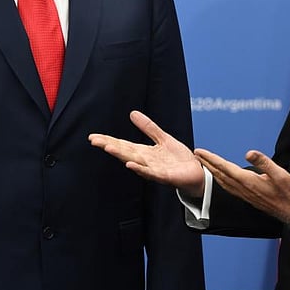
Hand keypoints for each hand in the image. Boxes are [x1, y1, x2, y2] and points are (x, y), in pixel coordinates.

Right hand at [89, 110, 204, 196]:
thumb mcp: (163, 138)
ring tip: (108, 148)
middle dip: (109, 146)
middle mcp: (145, 161)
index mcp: (144, 152)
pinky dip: (140, 169)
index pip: (123, 145)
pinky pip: (150, 173)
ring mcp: (153, 169)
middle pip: (124, 152)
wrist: (195, 173)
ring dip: (121, 155)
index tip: (93, 137)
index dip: (108, 140)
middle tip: (94, 140)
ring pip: (134, 161)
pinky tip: (130, 164)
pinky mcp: (164, 176)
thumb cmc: (178, 159)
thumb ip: (148, 127)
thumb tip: (132, 113)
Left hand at [194, 148, 289, 224]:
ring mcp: (245, 195)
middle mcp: (244, 189)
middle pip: (220, 175)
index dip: (211, 159)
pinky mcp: (249, 198)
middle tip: (197, 155)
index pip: (225, 167)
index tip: (201, 152)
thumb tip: (249, 153)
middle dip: (208, 164)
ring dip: (212, 172)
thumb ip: (263, 162)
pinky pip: (229, 188)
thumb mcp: (279, 173)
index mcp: (248, 182)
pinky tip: (221, 179)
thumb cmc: (289, 192)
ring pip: (223, 182)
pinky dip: (221, 180)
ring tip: (205, 164)